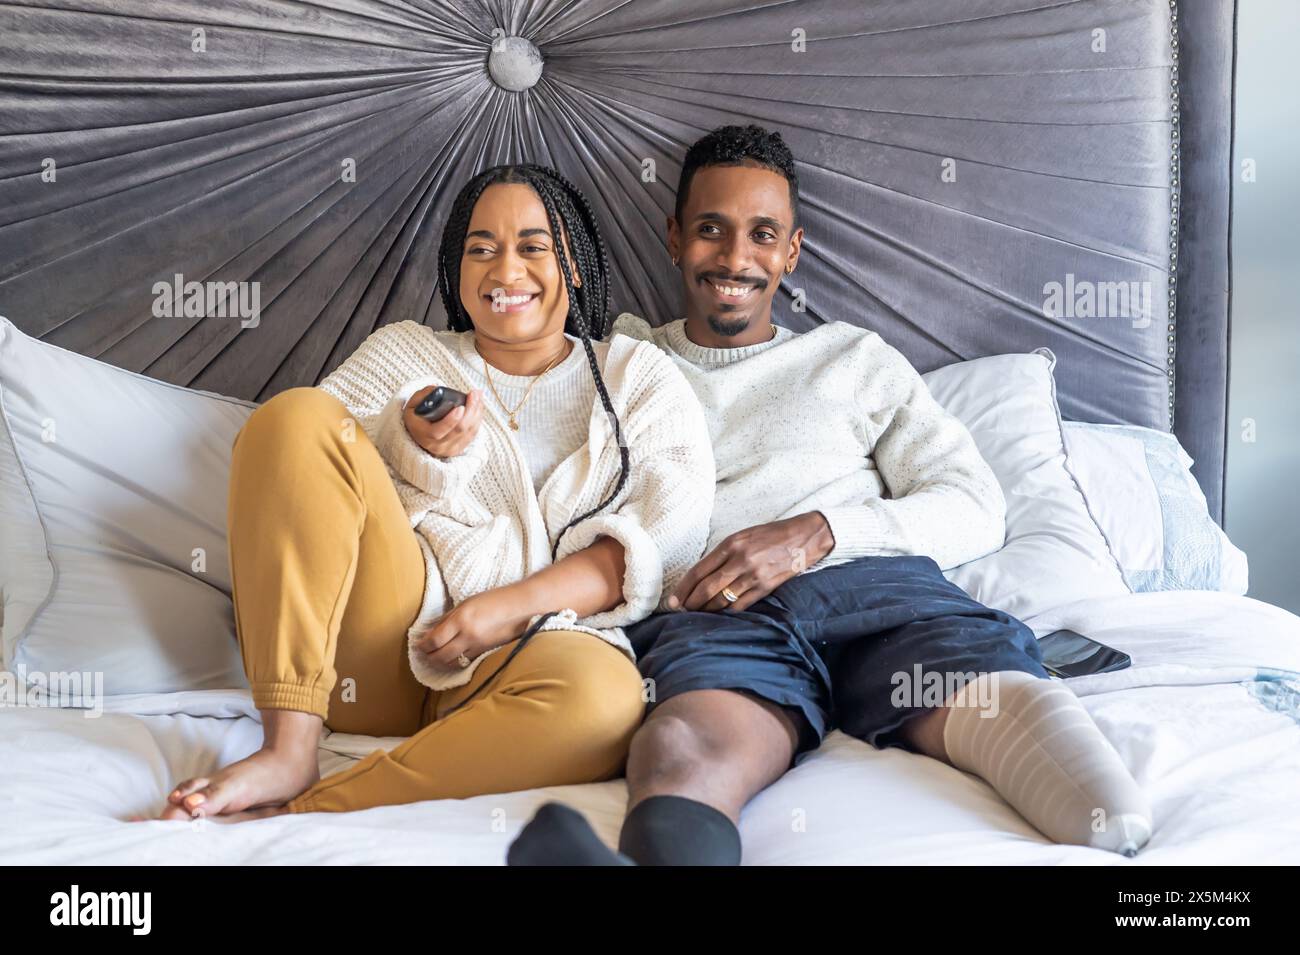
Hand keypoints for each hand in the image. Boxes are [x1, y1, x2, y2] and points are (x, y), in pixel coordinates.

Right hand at [403, 386, 483, 457]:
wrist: (420, 434)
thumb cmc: (416, 417)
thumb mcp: (412, 406)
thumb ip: (422, 396)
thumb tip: (437, 389)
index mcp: (424, 436)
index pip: (438, 431)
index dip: (451, 420)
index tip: (460, 407)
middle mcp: (438, 445)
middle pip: (459, 429)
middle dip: (470, 409)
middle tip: (474, 393)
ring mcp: (450, 448)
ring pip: (470, 431)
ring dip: (477, 411)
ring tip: (478, 396)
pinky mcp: (460, 448)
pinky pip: (473, 433)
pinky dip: (478, 418)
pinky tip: (479, 406)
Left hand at [411, 588, 533, 671]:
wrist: (520, 607)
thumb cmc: (493, 599)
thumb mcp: (466, 603)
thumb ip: (448, 619)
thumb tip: (430, 632)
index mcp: (461, 620)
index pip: (435, 640)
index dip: (423, 645)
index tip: (418, 645)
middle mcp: (468, 635)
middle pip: (441, 655)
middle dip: (429, 657)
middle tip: (423, 654)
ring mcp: (478, 646)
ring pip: (453, 662)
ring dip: (441, 662)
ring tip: (435, 658)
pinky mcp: (486, 652)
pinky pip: (466, 661)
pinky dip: (456, 662)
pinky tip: (451, 659)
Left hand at [667, 512, 835, 612]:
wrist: (804, 538)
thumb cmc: (770, 535)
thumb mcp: (742, 536)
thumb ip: (722, 554)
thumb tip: (700, 576)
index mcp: (731, 544)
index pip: (699, 571)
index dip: (683, 588)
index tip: (673, 600)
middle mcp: (740, 560)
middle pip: (707, 588)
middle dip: (690, 603)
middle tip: (680, 611)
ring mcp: (754, 576)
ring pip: (722, 600)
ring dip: (706, 610)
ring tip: (697, 614)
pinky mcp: (766, 588)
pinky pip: (740, 606)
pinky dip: (726, 612)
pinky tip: (718, 614)